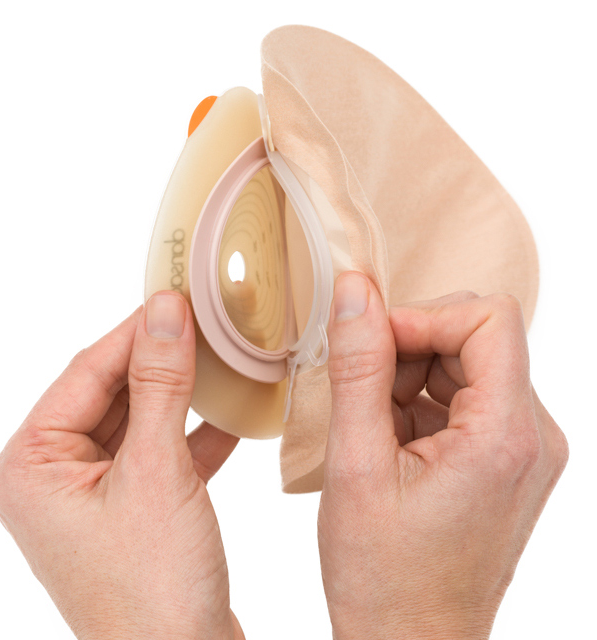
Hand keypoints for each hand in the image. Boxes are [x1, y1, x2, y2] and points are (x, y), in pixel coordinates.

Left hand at [0, 292, 244, 639]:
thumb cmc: (152, 590)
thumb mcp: (156, 470)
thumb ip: (159, 384)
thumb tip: (164, 311)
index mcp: (30, 465)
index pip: (86, 372)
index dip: (135, 331)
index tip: (176, 297)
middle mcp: (52, 477)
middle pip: (111, 392)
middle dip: (160, 360)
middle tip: (203, 321)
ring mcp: (92, 494)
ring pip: (139, 420)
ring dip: (181, 394)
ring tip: (219, 358)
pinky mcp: (130, 508)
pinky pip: (159, 452)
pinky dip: (193, 434)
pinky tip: (230, 415)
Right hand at [318, 272, 567, 639]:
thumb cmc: (383, 574)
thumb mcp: (355, 462)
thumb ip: (357, 367)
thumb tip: (354, 290)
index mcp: (507, 436)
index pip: (488, 317)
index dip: (423, 315)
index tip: (372, 343)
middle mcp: (533, 436)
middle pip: (475, 338)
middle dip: (410, 348)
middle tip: (361, 392)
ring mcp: (523, 449)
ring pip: (465, 364)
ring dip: (408, 377)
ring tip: (372, 430)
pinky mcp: (506, 458)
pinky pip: (464, 397)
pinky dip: (419, 403)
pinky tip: (388, 443)